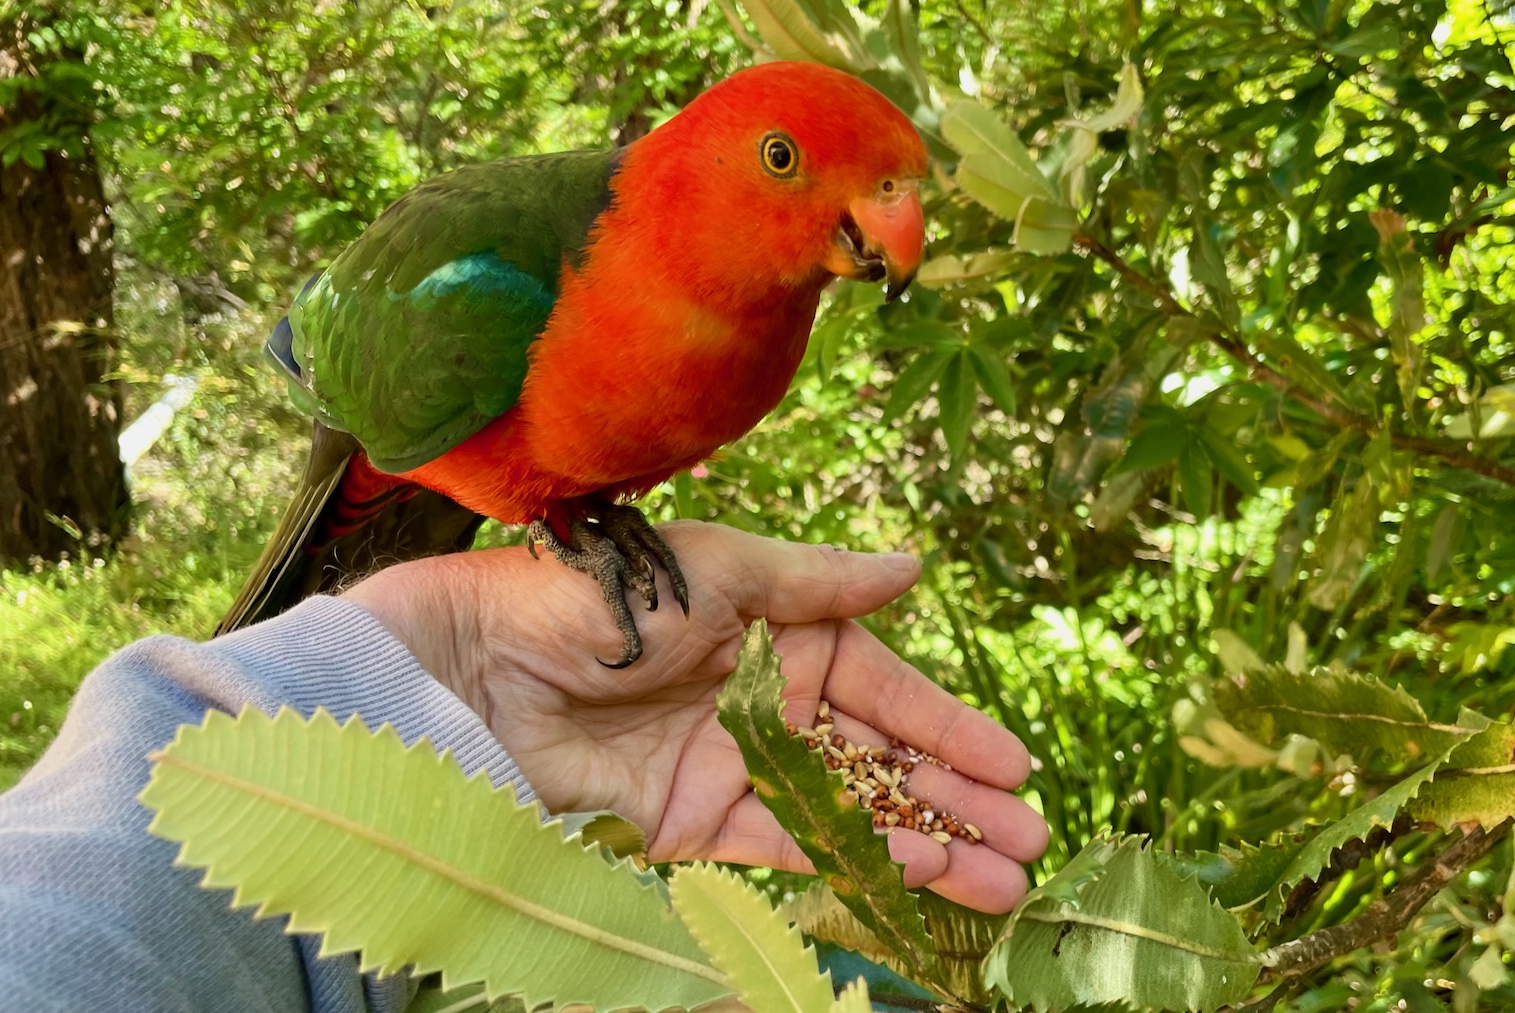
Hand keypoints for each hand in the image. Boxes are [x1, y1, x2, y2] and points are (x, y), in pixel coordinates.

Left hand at [342, 521, 1046, 912]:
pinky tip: (919, 875)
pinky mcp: (696, 824)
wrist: (485, 668)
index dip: (951, 730)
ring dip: (926, 845)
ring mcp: (738, 769)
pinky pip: (791, 846)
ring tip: (1003, 880)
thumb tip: (913, 564)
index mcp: (783, 637)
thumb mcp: (722, 569)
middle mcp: (769, 706)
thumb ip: (819, 582)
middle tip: (1030, 843)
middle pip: (882, 763)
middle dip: (958, 803)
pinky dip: (856, 860)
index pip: (886, 693)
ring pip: (850, 814)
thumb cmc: (604, 596)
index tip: (1015, 766)